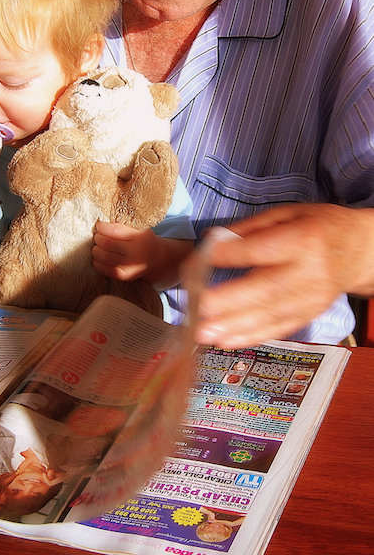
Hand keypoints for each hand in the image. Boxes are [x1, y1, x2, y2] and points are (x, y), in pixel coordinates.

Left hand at [93, 221, 191, 285]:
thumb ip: (122, 225)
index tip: (99, 225)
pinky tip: (98, 257)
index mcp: (140, 237)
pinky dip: (97, 262)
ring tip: (97, 246)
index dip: (102, 227)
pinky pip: (104, 269)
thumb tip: (99, 224)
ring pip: (104, 257)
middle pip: (106, 243)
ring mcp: (131, 266)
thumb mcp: (138, 228)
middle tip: (97, 236)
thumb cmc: (142, 239)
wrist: (157, 258)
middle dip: (98, 238)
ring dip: (96, 250)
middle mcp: (137, 252)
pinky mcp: (125, 276)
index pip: (114, 230)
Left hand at [195, 203, 373, 347]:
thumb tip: (213, 241)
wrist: (361, 252)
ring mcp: (311, 298)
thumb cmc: (320, 226)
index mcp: (304, 239)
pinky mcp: (310, 315)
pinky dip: (250, 336)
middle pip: (267, 289)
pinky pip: (278, 329)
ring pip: (270, 316)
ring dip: (233, 326)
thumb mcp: (288, 213)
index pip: (262, 249)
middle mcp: (310, 272)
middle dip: (228, 301)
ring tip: (203, 332)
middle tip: (197, 307)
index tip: (198, 259)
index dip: (229, 255)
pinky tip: (225, 340)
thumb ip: (251, 228)